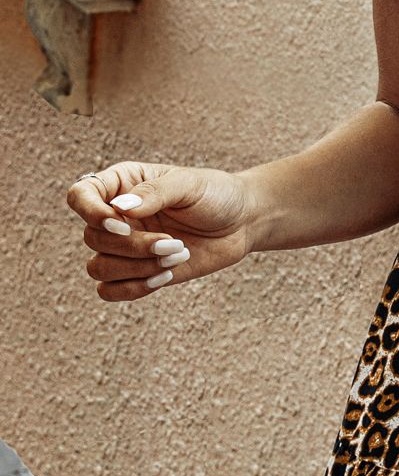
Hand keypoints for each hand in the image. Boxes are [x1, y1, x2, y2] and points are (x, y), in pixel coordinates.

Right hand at [66, 160, 255, 302]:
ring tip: (177, 255)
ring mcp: (126, 247)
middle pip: (92, 238)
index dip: (91, 213)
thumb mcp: (189, 184)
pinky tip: (166, 276)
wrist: (243, 222)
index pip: (79, 196)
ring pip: (99, 268)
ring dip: (137, 268)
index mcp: (122, 185)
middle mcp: (116, 217)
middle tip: (174, 242)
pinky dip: (134, 289)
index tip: (123, 223)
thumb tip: (121, 208)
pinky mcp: (139, 272)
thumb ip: (155, 192)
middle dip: (133, 246)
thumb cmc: (216, 195)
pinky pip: (110, 291)